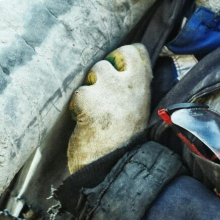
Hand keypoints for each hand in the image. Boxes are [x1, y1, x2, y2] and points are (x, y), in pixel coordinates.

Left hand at [68, 44, 151, 172]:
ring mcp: (107, 90)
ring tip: (93, 113)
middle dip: (101, 74)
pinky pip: (78, 93)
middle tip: (101, 97)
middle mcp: (127, 84)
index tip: (117, 72)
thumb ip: (131, 89)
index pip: (134, 51)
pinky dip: (77, 107)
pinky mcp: (88, 99)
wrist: (112, 168)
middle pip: (109, 59)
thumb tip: (120, 70)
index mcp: (142, 86)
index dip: (121, 58)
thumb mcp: (138, 110)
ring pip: (92, 74)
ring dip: (88, 91)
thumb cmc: (124, 142)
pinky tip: (83, 122)